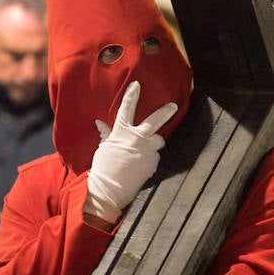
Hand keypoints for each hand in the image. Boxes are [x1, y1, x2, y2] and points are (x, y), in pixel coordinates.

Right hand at [84, 81, 176, 224]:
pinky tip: (140, 166)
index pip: (127, 109)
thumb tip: (100, 123)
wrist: (109, 189)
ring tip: (143, 153)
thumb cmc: (103, 168)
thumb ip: (107, 134)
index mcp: (121, 132)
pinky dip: (150, 159)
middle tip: (173, 106)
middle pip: (155, 121)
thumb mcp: (104, 148)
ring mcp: (147, 150)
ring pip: (158, 141)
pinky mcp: (153, 163)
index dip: (132, 95)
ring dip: (154, 144)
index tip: (137, 85)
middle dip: (166, 112)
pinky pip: (155, 157)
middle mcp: (136, 138)